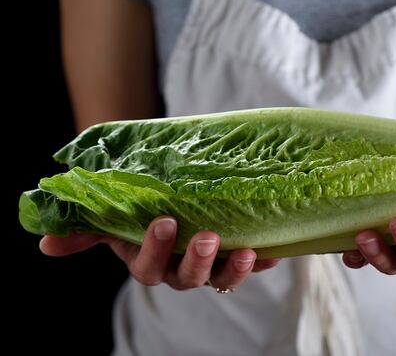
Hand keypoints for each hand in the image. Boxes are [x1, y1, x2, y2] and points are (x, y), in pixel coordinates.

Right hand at [39, 216, 280, 290]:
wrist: (172, 192)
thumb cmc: (138, 205)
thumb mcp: (113, 214)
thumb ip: (87, 228)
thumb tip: (44, 244)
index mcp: (148, 259)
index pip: (148, 266)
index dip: (156, 250)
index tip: (165, 221)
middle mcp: (178, 267)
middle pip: (187, 278)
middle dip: (196, 261)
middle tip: (208, 238)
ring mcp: (209, 264)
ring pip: (220, 278)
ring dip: (233, 269)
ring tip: (246, 251)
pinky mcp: (236, 255)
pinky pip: (252, 264)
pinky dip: (263, 260)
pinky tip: (275, 252)